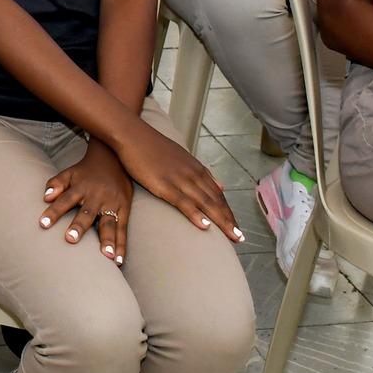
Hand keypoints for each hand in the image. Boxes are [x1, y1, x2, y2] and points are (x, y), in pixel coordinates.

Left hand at [42, 143, 134, 263]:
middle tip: (70, 239)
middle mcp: (97, 196)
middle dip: (79, 226)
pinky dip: (121, 245)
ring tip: (106, 257)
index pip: (65, 199)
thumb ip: (56, 184)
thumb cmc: (86, 171)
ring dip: (108, 240)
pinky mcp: (125, 209)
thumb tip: (45, 197)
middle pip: (87, 212)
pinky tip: (118, 260)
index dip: (54, 211)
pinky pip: (123, 230)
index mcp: (81, 187)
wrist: (113, 158)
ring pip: (109, 223)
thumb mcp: (69, 172)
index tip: (42, 224)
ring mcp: (113, 203)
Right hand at [112, 121, 243, 241]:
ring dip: (221, 221)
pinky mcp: (164, 184)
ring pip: (205, 203)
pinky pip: (183, 202)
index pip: (218, 195)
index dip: (228, 212)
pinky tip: (205, 226)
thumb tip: (220, 186)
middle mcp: (192, 174)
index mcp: (197, 169)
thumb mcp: (183, 158)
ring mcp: (179, 179)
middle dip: (229, 221)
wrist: (132, 134)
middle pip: (216, 201)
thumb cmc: (154, 147)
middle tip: (240, 238)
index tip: (236, 228)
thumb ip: (202, 173)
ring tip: (233, 237)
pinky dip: (196, 214)